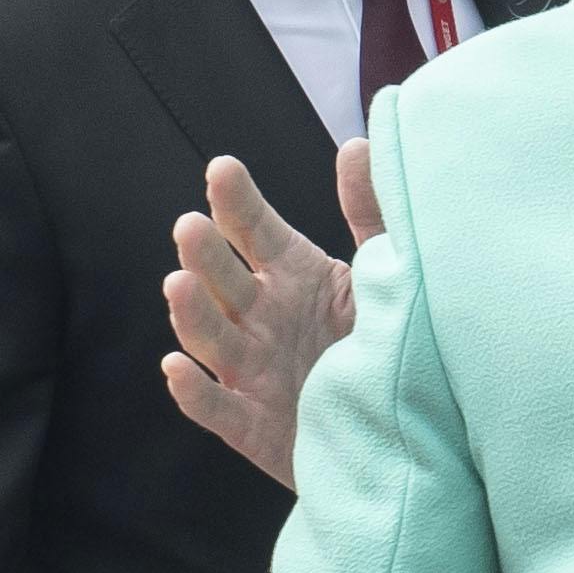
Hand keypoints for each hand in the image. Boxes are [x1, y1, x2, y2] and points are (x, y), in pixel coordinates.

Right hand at [160, 146, 376, 487]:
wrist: (398, 430)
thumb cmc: (380, 343)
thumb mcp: (383, 275)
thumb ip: (372, 214)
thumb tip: (360, 143)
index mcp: (292, 275)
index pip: (256, 231)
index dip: (237, 201)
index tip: (223, 168)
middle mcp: (262, 317)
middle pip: (224, 281)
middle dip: (204, 254)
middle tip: (192, 224)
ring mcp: (252, 370)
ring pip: (210, 338)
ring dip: (190, 312)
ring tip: (177, 283)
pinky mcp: (252, 424)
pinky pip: (216, 408)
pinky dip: (193, 391)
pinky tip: (175, 369)